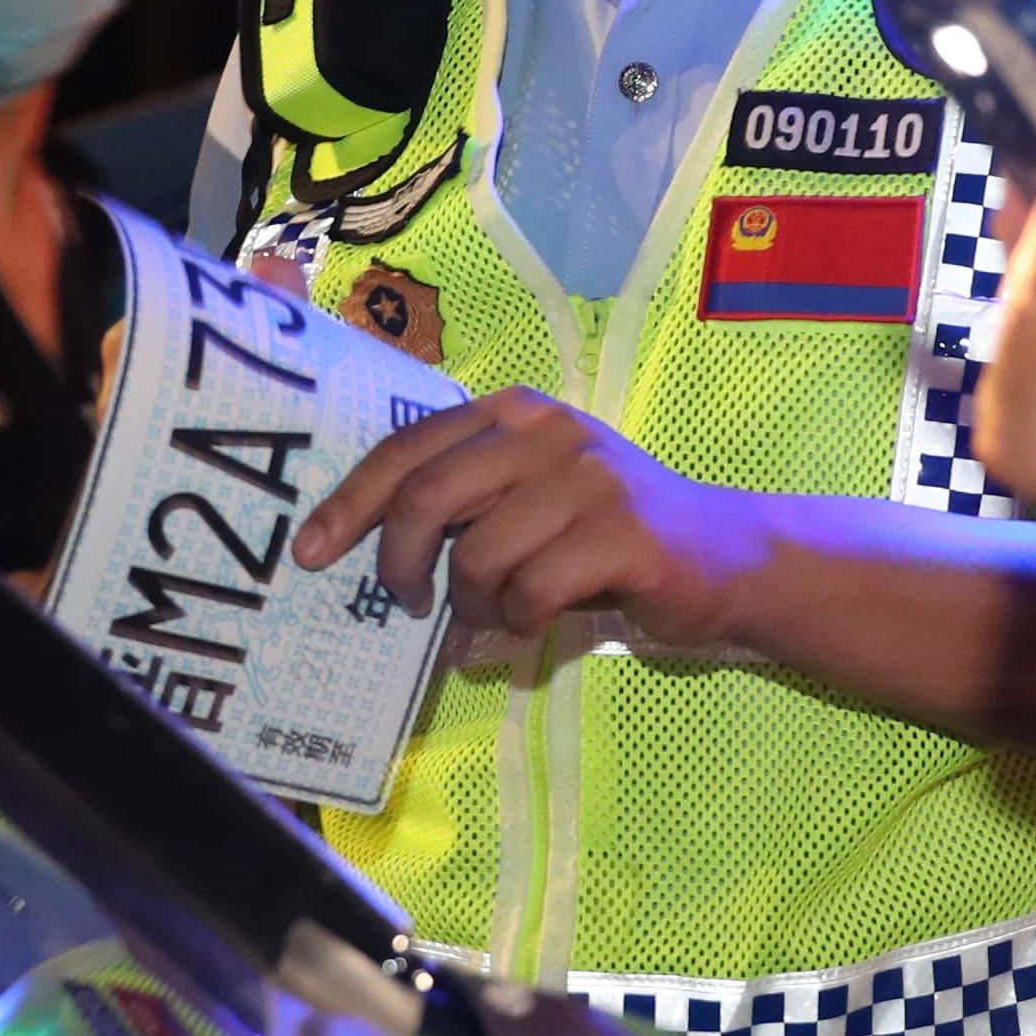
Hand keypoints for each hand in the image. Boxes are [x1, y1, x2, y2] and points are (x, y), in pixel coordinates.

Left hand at [290, 387, 773, 655]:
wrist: (725, 557)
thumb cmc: (608, 535)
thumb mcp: (531, 497)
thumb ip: (465, 503)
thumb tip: (370, 548)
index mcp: (514, 413)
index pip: (407, 449)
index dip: (349, 503)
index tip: (311, 553)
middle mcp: (547, 431)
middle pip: (427, 497)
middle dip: (400, 563)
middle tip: (408, 604)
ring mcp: (588, 478)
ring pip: (478, 556)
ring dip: (473, 605)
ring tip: (498, 615)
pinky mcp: (622, 532)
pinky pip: (531, 591)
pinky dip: (519, 621)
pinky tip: (538, 622)